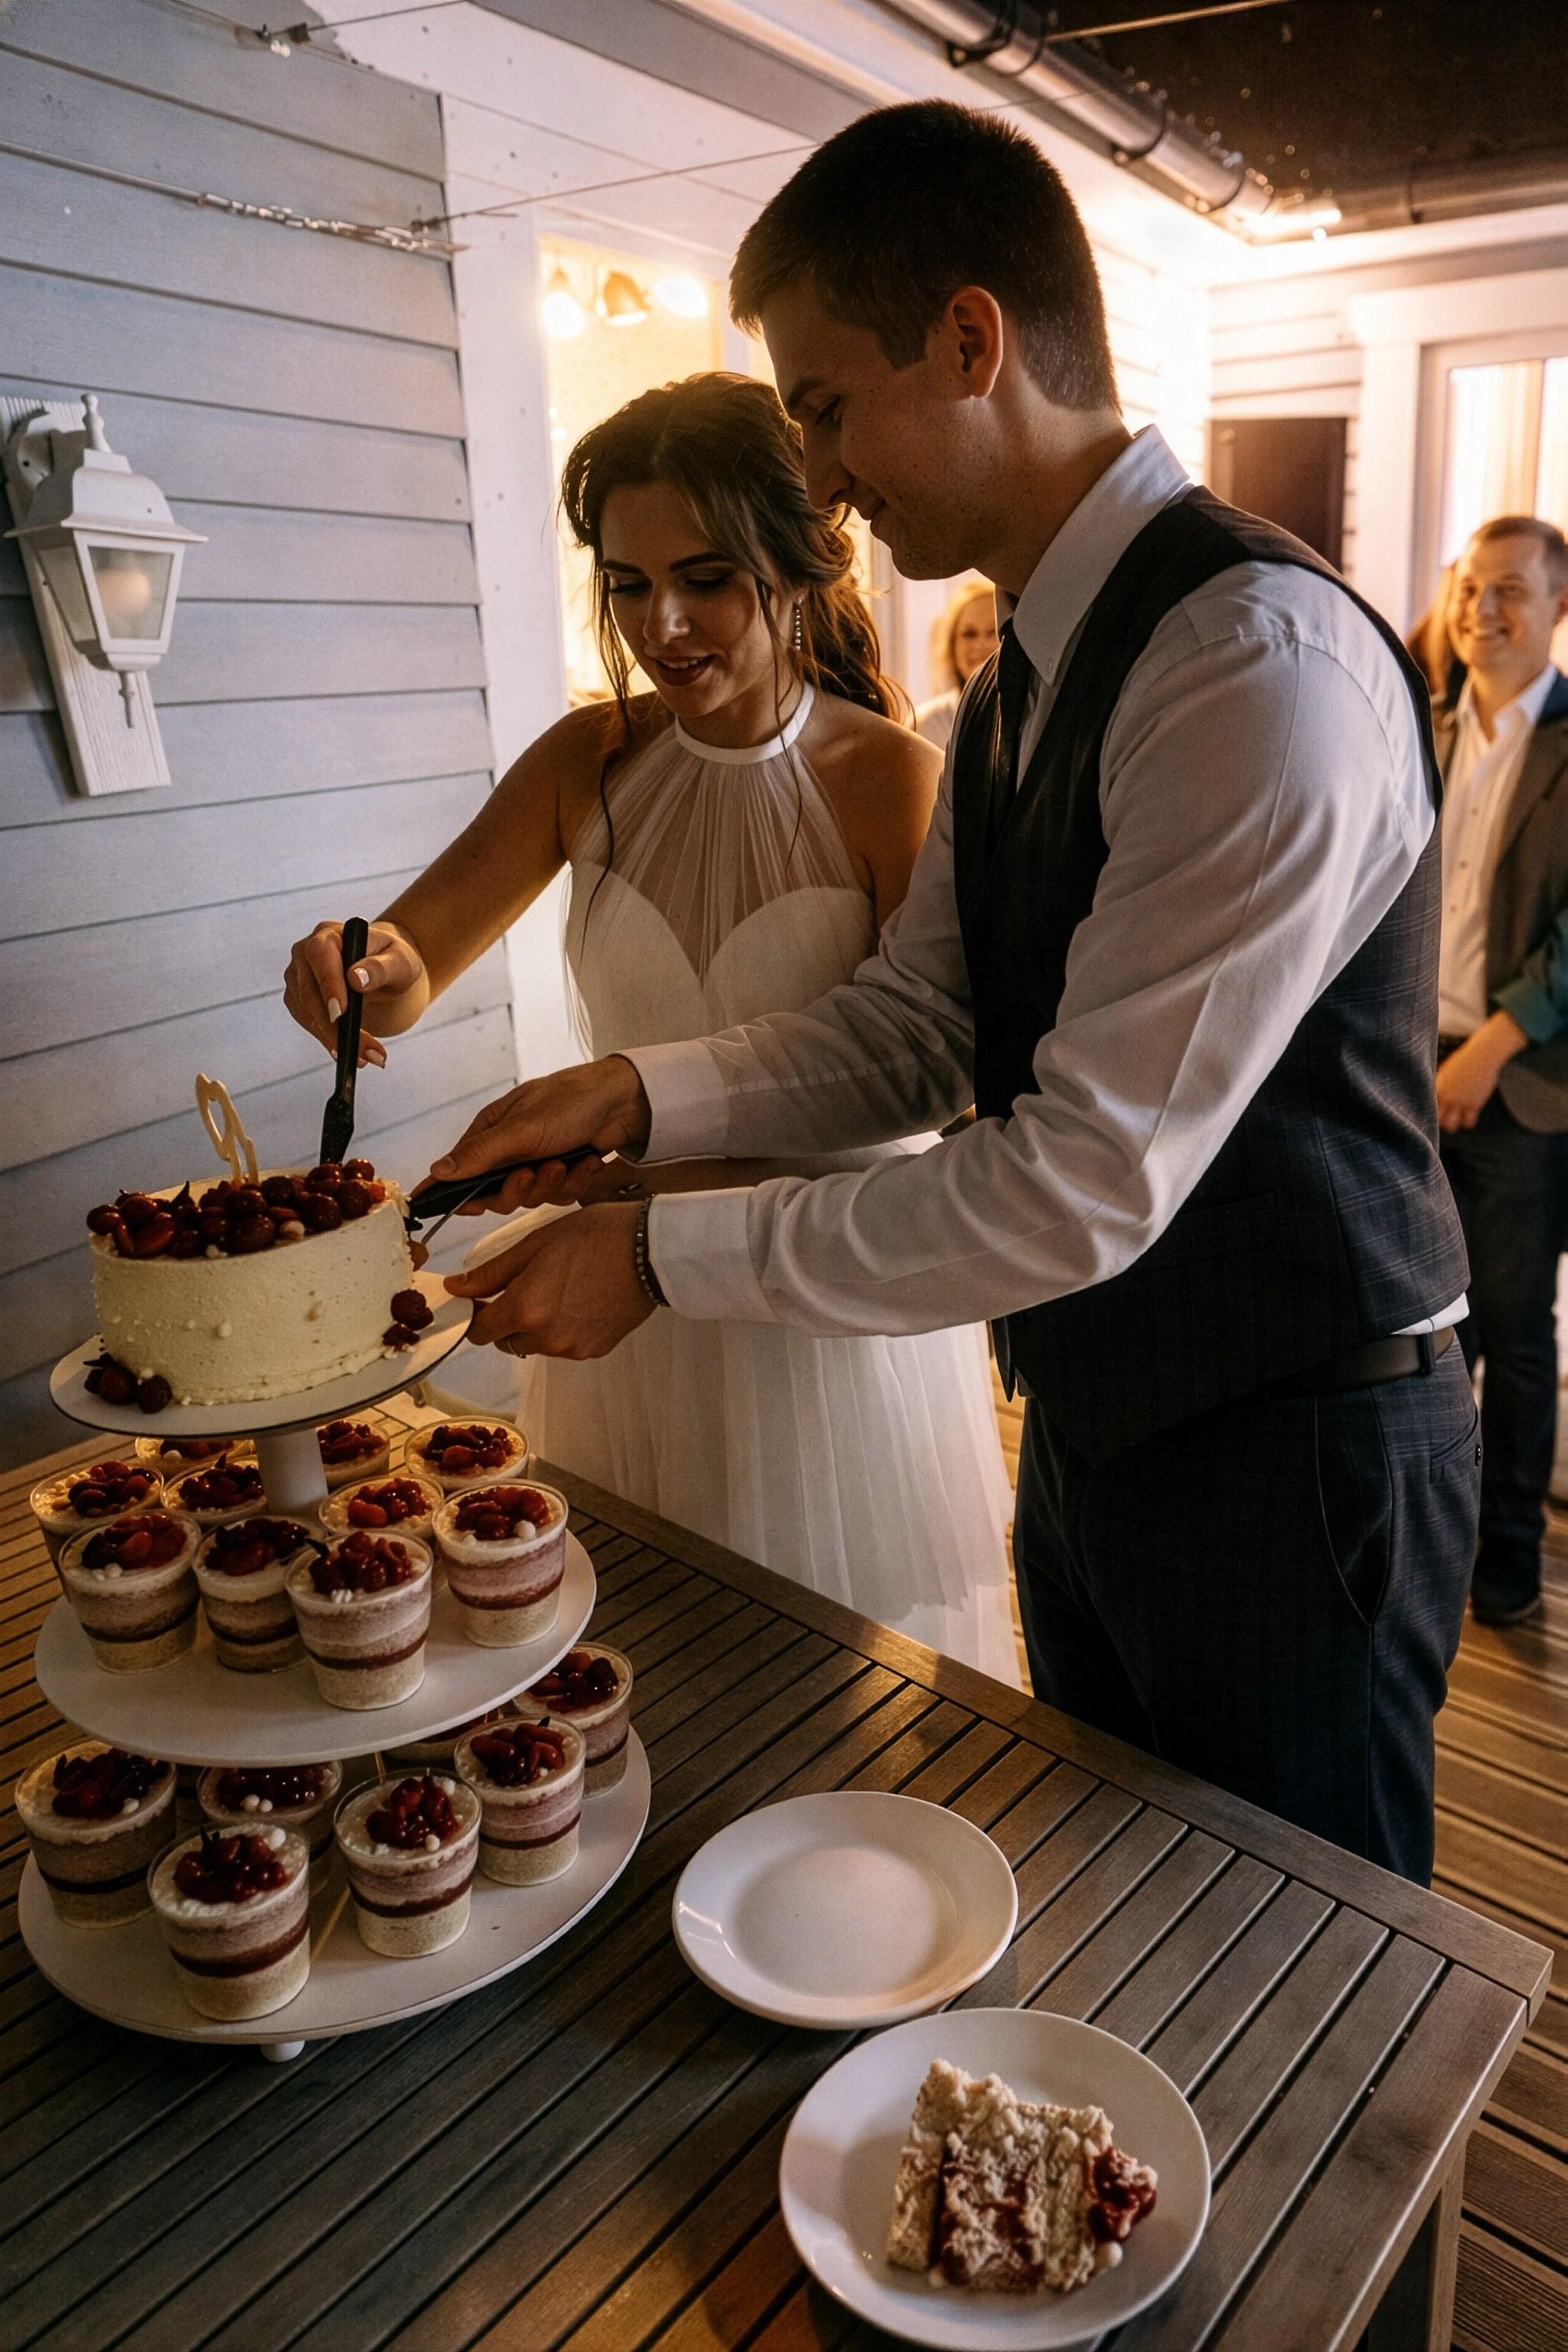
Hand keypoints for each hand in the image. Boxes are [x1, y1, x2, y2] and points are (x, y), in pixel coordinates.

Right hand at [283, 921, 423, 1067]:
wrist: (384, 969)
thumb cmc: (393, 960)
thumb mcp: (400, 961)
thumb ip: (381, 967)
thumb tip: (356, 979)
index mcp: (329, 934)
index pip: (319, 955)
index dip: (327, 984)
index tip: (340, 1014)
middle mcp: (305, 952)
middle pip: (310, 992)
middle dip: (336, 1026)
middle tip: (366, 1052)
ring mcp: (297, 976)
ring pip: (306, 1013)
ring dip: (334, 1039)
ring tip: (368, 1057)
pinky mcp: (298, 998)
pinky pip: (308, 1023)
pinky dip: (328, 1040)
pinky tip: (349, 1053)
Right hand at [423, 1057, 652, 1216]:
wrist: (623, 1101)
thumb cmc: (569, 1101)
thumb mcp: (520, 1129)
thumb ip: (480, 1154)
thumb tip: (438, 1171)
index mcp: (491, 1132)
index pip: (458, 1168)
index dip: (448, 1190)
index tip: (438, 1207)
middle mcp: (510, 1150)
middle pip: (495, 1194)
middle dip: (515, 1190)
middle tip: (530, 1174)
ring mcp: (536, 1163)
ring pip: (529, 1199)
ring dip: (549, 1184)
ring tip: (564, 1163)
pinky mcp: (562, 1173)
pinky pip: (559, 1195)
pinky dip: (575, 1181)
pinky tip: (587, 1161)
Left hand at [444, 1203, 653, 1356]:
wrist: (652, 1250)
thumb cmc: (597, 1236)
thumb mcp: (535, 1244)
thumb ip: (491, 1272)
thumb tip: (456, 1288)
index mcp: (525, 1308)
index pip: (479, 1332)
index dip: (475, 1315)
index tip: (481, 1298)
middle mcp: (546, 1337)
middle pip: (506, 1340)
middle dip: (507, 1318)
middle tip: (525, 1285)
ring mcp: (572, 1348)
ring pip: (536, 1343)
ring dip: (536, 1324)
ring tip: (560, 1288)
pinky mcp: (595, 1350)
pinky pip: (565, 1345)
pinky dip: (563, 1328)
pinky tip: (581, 1300)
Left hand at [1436, 1012, 1527, 1131]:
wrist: (1482, 1057)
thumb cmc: (1463, 1061)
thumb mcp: (1445, 1071)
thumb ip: (1438, 1084)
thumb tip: (1432, 1093)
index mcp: (1437, 1087)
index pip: (1427, 1108)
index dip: (1428, 1113)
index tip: (1432, 1113)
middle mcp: (1447, 1097)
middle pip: (1437, 1121)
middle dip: (1439, 1122)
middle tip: (1444, 1119)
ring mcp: (1460, 1102)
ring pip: (1451, 1126)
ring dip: (1452, 1125)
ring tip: (1455, 1120)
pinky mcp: (1475, 1105)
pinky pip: (1469, 1123)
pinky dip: (1467, 1123)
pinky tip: (1467, 1117)